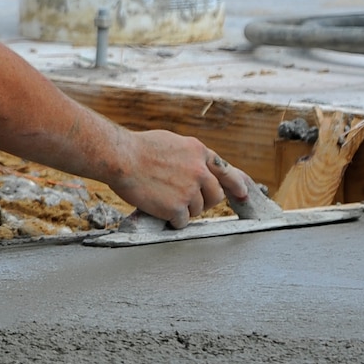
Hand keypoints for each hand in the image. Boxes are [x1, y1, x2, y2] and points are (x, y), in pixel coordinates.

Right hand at [110, 130, 249, 228]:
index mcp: (198, 152)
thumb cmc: (137, 148)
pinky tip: (159, 210)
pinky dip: (172, 220)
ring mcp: (190, 190)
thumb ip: (188, 156)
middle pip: (214, 195)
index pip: (225, 171)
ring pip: (197, 210)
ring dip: (182, 209)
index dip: (235, 184)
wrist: (120, 158)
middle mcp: (199, 170)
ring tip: (162, 199)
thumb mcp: (171, 142)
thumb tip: (193, 167)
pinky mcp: (177, 207)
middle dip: (203, 200)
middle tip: (184, 201)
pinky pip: (182, 221)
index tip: (243, 194)